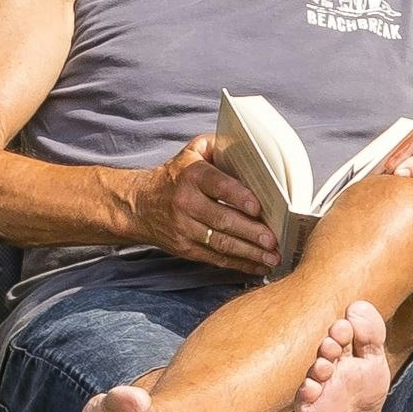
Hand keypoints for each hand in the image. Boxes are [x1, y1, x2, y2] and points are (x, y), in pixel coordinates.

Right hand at [144, 133, 286, 274]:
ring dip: (250, 253)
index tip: (258, 207)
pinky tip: (259, 266)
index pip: (218, 186)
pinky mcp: (185, 249)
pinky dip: (240, 264)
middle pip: (222, 220)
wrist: (139, 205)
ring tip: (273, 257)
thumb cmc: (175, 176)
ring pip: (221, 243)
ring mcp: (184, 229)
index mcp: (192, 176)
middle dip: (251, 232)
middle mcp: (186, 203)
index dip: (238, 197)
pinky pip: (216, 258)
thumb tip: (250, 146)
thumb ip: (220, 146)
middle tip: (273, 239)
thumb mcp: (193, 151)